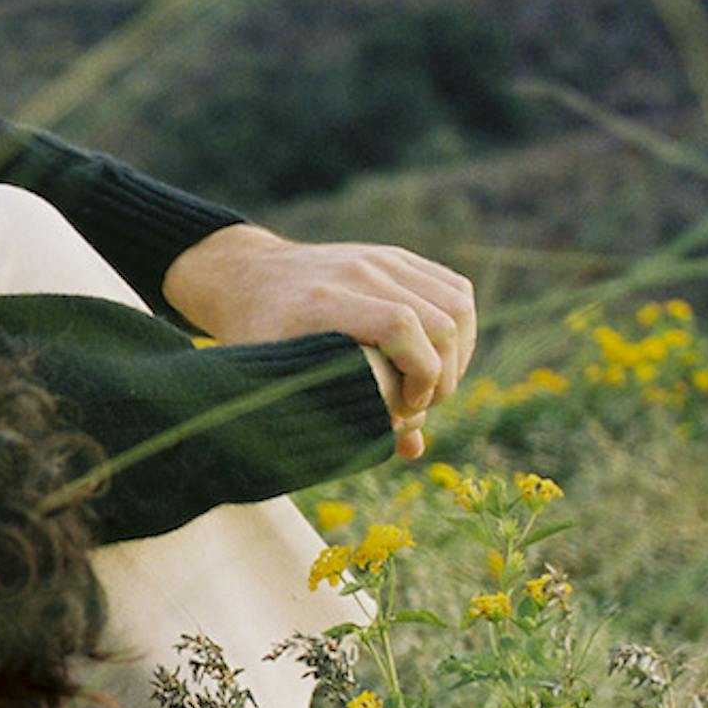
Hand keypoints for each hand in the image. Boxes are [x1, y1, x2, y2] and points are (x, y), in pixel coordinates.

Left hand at [163, 224, 478, 458]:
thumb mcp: (286, 379)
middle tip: (424, 403)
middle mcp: (357, 273)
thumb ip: (342, 412)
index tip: (410, 406)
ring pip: (457, 303)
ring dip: (459, 352)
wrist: (247, 278)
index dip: (421, 373)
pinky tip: (440, 358)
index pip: (400, 326)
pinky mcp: (396, 257)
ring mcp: (380, 259)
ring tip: (435, 384)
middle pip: (440, 319)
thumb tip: (414, 450)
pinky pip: (454, 289)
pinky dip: (460, 328)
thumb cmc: (260, 340)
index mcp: (323, 303)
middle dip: (445, 373)